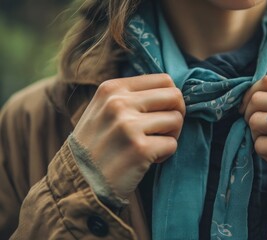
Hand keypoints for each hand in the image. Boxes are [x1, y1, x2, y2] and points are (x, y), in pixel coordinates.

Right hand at [73, 74, 184, 198]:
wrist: (78, 183)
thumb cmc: (97, 146)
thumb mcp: (103, 110)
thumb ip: (131, 96)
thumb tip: (171, 89)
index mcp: (112, 88)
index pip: (163, 80)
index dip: (169, 99)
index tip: (159, 114)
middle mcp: (118, 103)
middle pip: (175, 96)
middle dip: (176, 115)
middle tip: (163, 131)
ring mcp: (128, 126)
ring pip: (176, 120)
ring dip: (170, 136)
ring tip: (150, 146)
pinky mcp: (139, 149)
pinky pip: (172, 144)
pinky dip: (164, 155)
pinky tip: (144, 160)